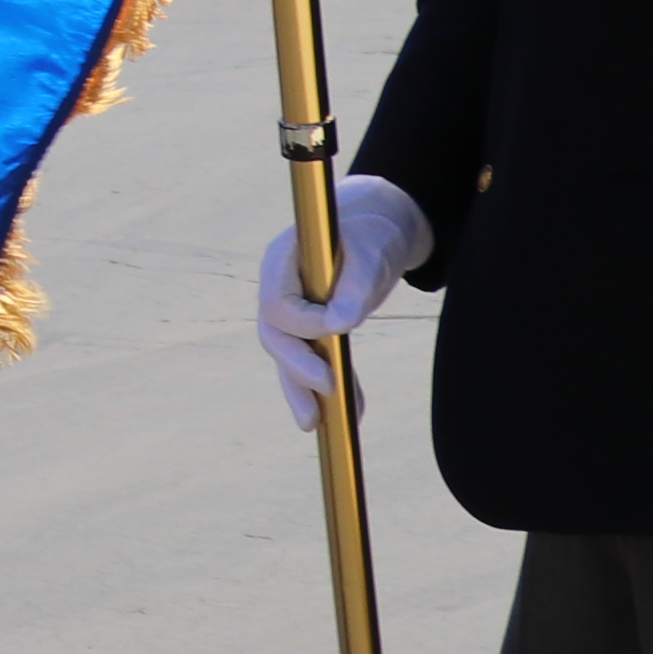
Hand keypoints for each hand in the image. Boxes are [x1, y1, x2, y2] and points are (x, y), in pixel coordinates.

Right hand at [254, 174, 433, 428]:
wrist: (377, 229)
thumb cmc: (370, 234)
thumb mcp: (370, 253)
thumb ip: (354, 285)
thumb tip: (340, 326)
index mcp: (281, 262)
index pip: (276, 304)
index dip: (303, 324)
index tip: (338, 331)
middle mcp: (279, 289)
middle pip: (275, 336)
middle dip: (297, 368)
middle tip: (327, 389)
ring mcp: (293, 311)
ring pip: (289, 357)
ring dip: (303, 390)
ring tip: (319, 423)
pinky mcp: (311, 328)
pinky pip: (313, 361)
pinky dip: (330, 386)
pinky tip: (349, 411)